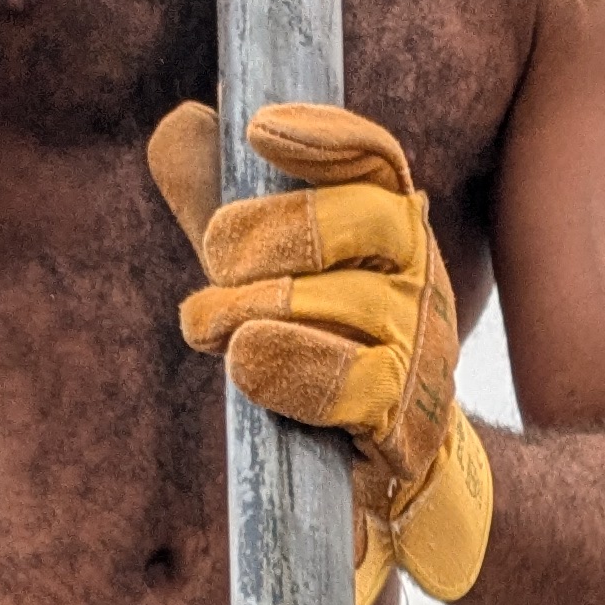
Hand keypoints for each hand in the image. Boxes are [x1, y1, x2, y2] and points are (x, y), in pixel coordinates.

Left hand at [147, 98, 495, 604]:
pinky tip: (246, 363)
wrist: (399, 478)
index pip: (374, 160)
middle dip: (263, 235)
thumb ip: (223, 205)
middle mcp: (421, 278)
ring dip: (257, 309)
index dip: (322, 138)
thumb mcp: (266, 274)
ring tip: (205, 326)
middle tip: (210, 261)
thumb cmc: (321, 356)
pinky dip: (289, 368)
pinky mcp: (410, 424)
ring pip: (344, 302)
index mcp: (393, 229)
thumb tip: (179, 126)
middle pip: (353, 222)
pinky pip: (352, 383)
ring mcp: (424, 351)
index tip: (257, 132)